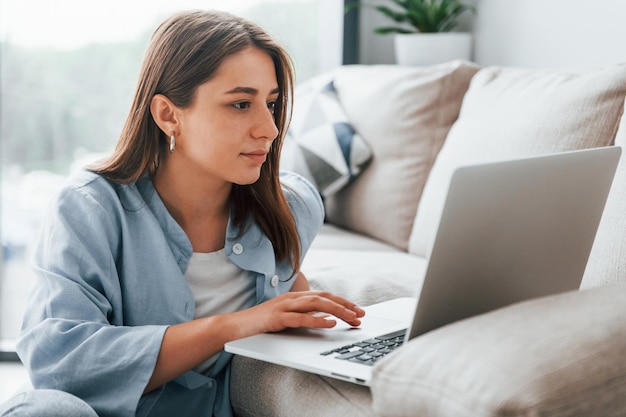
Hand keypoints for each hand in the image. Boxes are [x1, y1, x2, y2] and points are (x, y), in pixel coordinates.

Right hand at [240, 291, 364, 333]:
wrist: (234, 327)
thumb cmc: (261, 324)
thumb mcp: (286, 318)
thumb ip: (303, 316)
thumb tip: (325, 321)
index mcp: (295, 297)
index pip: (325, 296)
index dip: (343, 302)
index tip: (359, 311)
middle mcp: (292, 298)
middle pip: (324, 298)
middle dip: (345, 306)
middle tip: (361, 315)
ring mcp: (283, 306)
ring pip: (315, 304)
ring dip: (336, 311)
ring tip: (351, 318)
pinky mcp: (276, 318)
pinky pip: (300, 318)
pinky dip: (316, 320)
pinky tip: (329, 324)